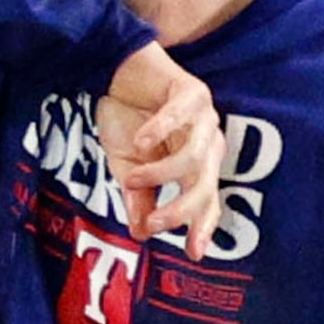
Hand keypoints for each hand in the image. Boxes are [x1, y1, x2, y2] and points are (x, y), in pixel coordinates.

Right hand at [96, 43, 222, 260]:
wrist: (115, 70)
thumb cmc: (126, 118)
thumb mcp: (126, 165)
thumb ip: (137, 196)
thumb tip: (139, 233)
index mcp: (198, 164)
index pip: (207, 200)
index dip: (202, 226)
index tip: (192, 253)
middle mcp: (208, 143)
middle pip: (205, 184)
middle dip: (181, 209)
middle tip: (154, 222)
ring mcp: (204, 117)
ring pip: (194, 156)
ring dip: (161, 173)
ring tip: (133, 177)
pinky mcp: (191, 91)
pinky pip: (179, 116)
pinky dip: (160, 131)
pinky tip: (141, 141)